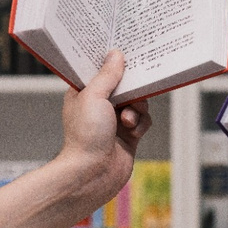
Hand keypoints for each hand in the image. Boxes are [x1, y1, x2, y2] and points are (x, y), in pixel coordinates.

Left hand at [57, 50, 152, 200]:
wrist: (92, 173)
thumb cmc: (85, 136)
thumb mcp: (94, 96)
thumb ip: (108, 75)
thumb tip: (116, 54)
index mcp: (84, 93)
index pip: (102, 70)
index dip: (114, 63)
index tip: (127, 55)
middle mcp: (99, 105)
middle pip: (125, 85)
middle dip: (132, 90)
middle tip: (133, 90)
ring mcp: (114, 120)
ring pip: (138, 102)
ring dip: (137, 109)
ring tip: (126, 121)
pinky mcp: (128, 135)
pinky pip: (144, 120)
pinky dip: (141, 124)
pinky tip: (132, 132)